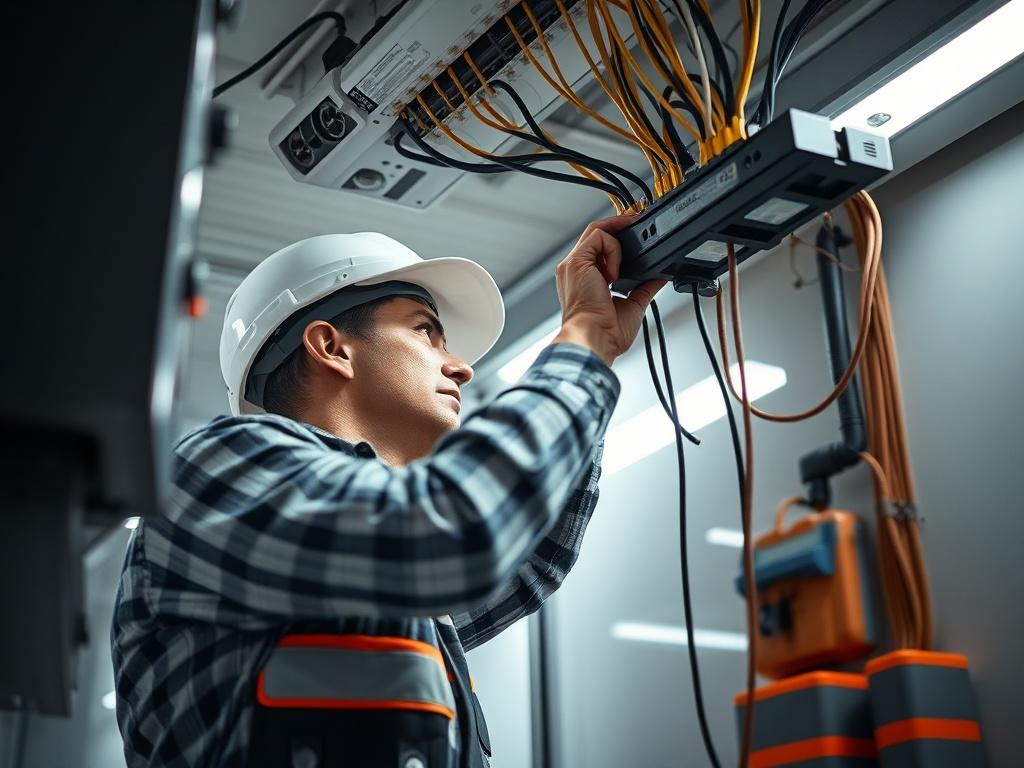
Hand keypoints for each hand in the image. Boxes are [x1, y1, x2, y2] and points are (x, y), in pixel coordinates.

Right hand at [552, 215, 666, 365]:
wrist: (595, 339)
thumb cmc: (606, 332)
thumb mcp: (632, 304)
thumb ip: (644, 287)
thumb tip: (659, 277)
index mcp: (584, 281)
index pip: (597, 249)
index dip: (617, 240)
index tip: (635, 236)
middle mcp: (575, 271)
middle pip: (595, 235)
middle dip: (618, 227)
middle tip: (637, 222)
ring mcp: (573, 265)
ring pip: (595, 231)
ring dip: (617, 237)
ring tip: (629, 252)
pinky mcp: (576, 262)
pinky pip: (597, 238)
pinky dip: (614, 249)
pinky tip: (616, 272)